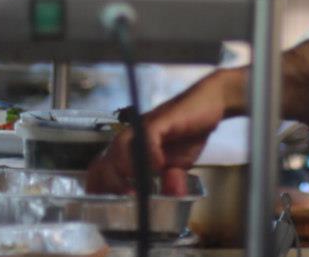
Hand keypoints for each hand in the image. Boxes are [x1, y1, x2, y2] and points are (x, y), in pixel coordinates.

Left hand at [86, 68, 243, 195]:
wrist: (208, 105)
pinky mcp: (159, 119)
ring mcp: (143, 127)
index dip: (100, 185)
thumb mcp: (179, 166)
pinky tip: (161, 166)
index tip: (110, 204)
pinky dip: (151, 154)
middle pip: (106, 159)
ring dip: (126, 169)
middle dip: (110, 182)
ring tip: (138, 187)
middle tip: (127, 197)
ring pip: (119, 147)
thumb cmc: (188, 133)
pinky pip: (147, 136)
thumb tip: (172, 195)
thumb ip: (171, 181)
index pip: (103, 167)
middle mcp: (131, 137)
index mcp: (131, 149)